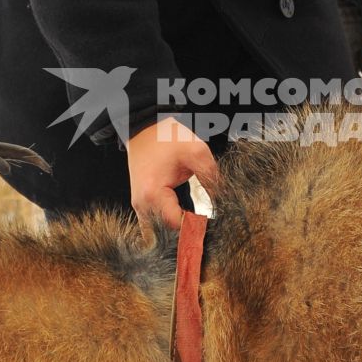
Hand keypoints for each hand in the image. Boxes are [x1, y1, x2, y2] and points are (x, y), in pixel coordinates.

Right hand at [127, 118, 219, 232]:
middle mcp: (141, 205)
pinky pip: (154, 225)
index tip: (209, 221)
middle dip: (186, 232)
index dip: (195, 226)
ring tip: (194, 223)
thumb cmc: (167, 138)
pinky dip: (168, 226)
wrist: (144, 128)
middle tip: (205, 227)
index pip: (176, 225)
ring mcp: (138, 206)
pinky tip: (183, 218)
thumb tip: (223, 202)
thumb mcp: (196, 152)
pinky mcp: (140, 205)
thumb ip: (212, 178)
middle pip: (166, 233)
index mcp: (153, 194)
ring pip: (158, 233)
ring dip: (176, 231)